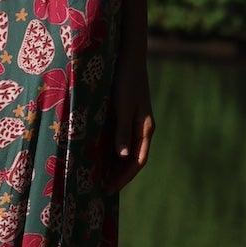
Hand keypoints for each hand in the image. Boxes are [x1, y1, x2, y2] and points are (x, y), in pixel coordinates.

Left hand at [103, 48, 153, 191]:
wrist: (129, 57)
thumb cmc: (126, 81)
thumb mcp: (123, 107)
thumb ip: (122, 131)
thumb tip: (123, 157)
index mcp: (145, 128)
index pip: (138, 161)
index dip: (124, 177)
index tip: (110, 189)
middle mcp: (143, 128)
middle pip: (133, 159)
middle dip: (120, 175)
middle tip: (102, 189)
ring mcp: (136, 122)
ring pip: (127, 150)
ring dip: (116, 165)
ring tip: (100, 177)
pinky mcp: (127, 114)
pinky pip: (121, 139)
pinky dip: (113, 151)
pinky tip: (100, 155)